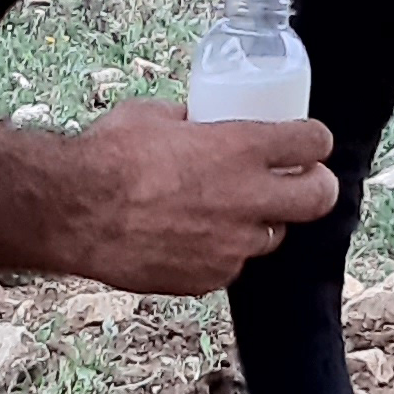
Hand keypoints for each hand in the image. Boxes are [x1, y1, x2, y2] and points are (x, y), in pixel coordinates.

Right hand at [57, 107, 340, 292]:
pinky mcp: (210, 276)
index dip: (314, 140)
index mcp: (241, 147)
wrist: (73, 212)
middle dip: (316, 187)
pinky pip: (232, 264)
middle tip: (300, 181)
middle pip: (319, 197)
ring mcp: (232, 243)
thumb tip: (199, 120)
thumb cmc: (107, 157)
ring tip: (228, 212)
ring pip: (273, 235)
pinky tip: (193, 238)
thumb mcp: (154, 116)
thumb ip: (190, 121)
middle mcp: (247, 197)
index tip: (307, 141)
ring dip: (260, 222)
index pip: (313, 142)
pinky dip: (221, 251)